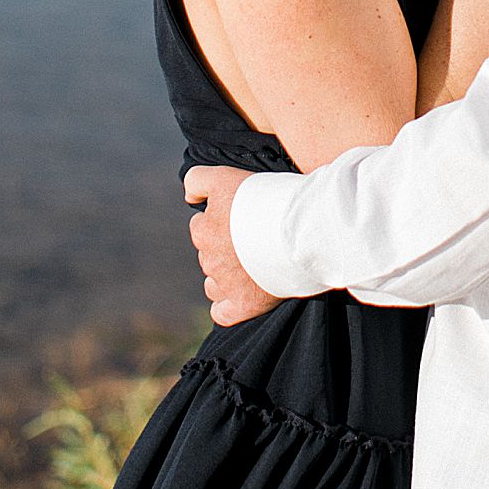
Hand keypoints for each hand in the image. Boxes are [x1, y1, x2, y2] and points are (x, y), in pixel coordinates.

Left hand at [184, 166, 280, 325]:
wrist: (300, 227)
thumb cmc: (268, 198)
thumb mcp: (226, 176)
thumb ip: (197, 181)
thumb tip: (188, 197)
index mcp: (204, 230)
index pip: (200, 226)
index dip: (221, 221)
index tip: (241, 219)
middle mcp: (209, 258)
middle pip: (209, 255)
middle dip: (225, 248)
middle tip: (253, 239)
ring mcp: (225, 283)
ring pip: (213, 283)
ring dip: (226, 276)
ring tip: (253, 265)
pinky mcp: (243, 304)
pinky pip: (222, 312)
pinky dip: (228, 306)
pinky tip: (241, 295)